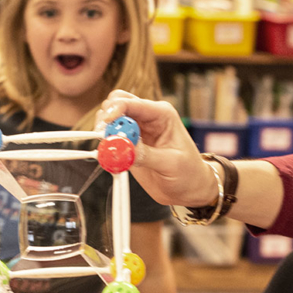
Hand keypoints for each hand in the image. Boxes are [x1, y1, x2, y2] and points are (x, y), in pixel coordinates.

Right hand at [95, 90, 217, 206]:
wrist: (188, 189)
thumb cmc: (188, 172)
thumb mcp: (170, 163)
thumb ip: (145, 154)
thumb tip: (122, 146)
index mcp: (161, 114)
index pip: (133, 103)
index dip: (115, 110)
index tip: (105, 125)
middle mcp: (147, 118)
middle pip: (117, 103)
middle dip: (107, 117)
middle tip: (104, 136)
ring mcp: (136, 130)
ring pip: (111, 118)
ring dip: (104, 131)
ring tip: (108, 149)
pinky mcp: (128, 144)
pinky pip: (110, 137)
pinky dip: (105, 144)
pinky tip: (110, 156)